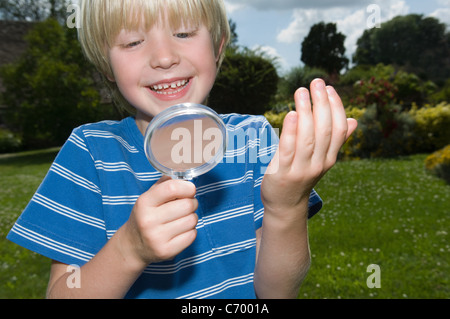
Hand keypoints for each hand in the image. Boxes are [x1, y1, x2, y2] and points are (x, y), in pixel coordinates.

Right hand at [121, 176, 198, 264]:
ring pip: (192, 220)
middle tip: (187, 205)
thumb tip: (183, 174)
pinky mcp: (166, 251)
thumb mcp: (148, 198)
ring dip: (192, 217)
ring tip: (182, 218)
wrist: (133, 246)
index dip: (187, 187)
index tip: (190, 189)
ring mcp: (157, 238)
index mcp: (144, 203)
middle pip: (187, 205)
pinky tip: (181, 230)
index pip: (172, 188)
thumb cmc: (145, 217)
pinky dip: (191, 231)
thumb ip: (164, 184)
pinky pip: (192, 235)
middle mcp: (149, 220)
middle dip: (192, 202)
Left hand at [261, 79, 356, 215]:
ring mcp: (301, 169)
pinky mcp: (283, 173)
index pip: (338, 130)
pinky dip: (290, 131)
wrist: (285, 205)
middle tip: (316, 82)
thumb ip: (335, 141)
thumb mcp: (321, 159)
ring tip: (301, 91)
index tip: (329, 89)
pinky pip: (288, 150)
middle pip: (324, 130)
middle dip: (322, 104)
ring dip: (305, 111)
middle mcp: (319, 164)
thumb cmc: (301, 176)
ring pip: (307, 138)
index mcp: (329, 158)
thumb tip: (353, 121)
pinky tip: (291, 114)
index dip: (336, 108)